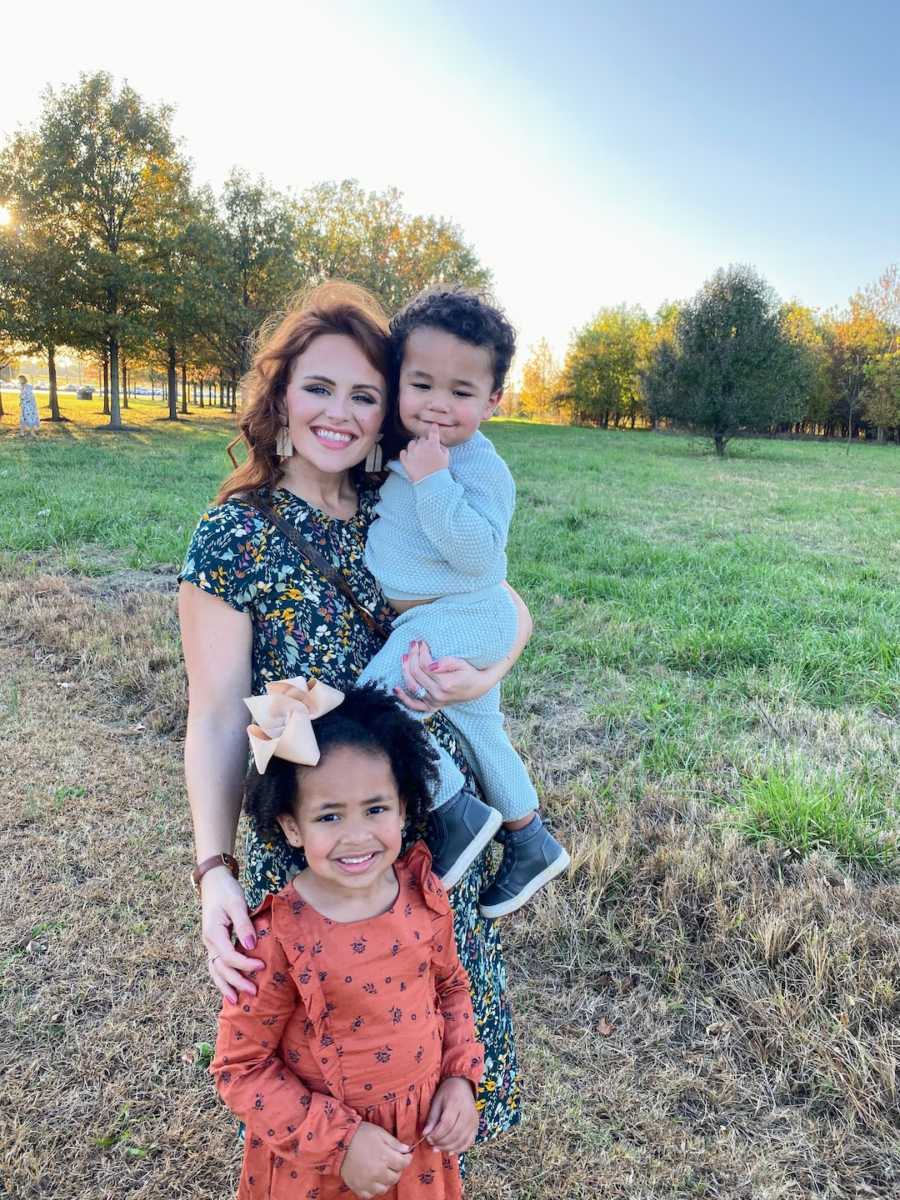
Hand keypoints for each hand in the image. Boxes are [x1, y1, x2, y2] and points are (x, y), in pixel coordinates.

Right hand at [201, 867, 264, 1003]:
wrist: (213, 882)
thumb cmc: (226, 890)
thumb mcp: (237, 903)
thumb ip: (244, 925)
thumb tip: (251, 946)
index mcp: (213, 933)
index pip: (229, 956)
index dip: (245, 964)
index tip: (262, 967)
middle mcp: (209, 941)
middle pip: (220, 968)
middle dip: (236, 982)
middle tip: (254, 992)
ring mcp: (209, 943)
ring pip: (215, 970)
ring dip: (226, 985)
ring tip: (237, 1000)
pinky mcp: (214, 943)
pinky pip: (216, 964)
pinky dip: (222, 978)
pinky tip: (230, 987)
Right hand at [340, 1121, 411, 1197]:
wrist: (338, 1142)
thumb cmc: (360, 1134)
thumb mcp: (379, 1133)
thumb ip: (394, 1143)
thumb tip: (406, 1150)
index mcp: (385, 1157)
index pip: (404, 1164)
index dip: (407, 1158)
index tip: (406, 1156)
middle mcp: (378, 1173)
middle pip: (396, 1177)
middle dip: (397, 1169)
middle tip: (393, 1162)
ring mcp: (368, 1182)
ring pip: (385, 1188)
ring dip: (386, 1181)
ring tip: (382, 1171)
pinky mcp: (358, 1188)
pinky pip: (370, 1194)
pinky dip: (373, 1189)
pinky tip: (372, 1180)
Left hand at [395, 639, 496, 712]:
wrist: (478, 687)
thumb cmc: (470, 672)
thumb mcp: (461, 664)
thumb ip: (445, 662)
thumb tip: (429, 664)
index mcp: (445, 683)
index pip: (424, 665)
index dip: (421, 652)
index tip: (421, 642)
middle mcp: (437, 695)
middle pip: (416, 673)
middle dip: (412, 656)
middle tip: (412, 645)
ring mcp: (433, 702)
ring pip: (412, 686)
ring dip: (405, 670)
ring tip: (404, 657)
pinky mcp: (432, 707)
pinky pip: (414, 705)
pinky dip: (403, 698)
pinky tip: (395, 688)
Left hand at [400, 423, 449, 482]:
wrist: (431, 483)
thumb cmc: (440, 470)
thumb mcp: (446, 457)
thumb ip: (442, 447)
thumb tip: (438, 443)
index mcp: (432, 444)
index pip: (433, 431)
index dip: (433, 428)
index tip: (433, 426)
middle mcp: (421, 446)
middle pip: (421, 439)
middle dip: (424, 443)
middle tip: (427, 451)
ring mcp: (412, 452)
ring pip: (411, 444)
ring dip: (415, 447)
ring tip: (418, 456)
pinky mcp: (405, 460)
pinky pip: (403, 452)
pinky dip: (406, 454)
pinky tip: (411, 458)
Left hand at [422, 1077, 477, 1153]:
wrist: (463, 1085)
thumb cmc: (447, 1092)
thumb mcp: (437, 1101)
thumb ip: (432, 1118)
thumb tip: (425, 1134)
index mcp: (456, 1103)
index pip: (447, 1123)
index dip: (436, 1133)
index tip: (427, 1137)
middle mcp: (467, 1113)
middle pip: (455, 1133)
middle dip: (441, 1142)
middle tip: (431, 1144)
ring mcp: (474, 1120)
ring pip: (462, 1140)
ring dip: (448, 1148)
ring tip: (437, 1148)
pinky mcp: (476, 1126)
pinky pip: (469, 1142)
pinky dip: (459, 1149)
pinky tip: (449, 1152)